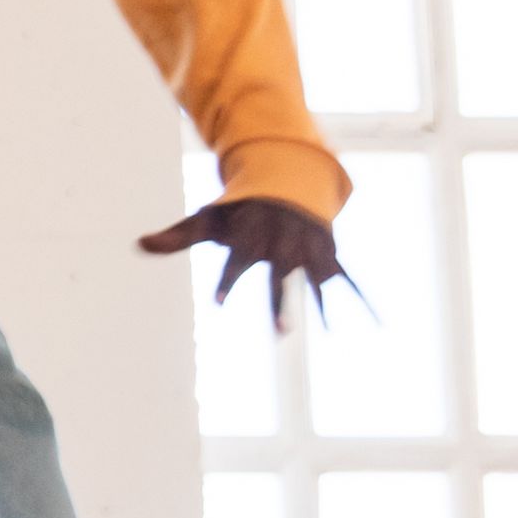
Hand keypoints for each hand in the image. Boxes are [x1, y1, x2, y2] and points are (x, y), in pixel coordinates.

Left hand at [137, 196, 347, 323]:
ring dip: (322, 305)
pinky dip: (362, 299)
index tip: (218, 304)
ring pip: (317, 281)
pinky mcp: (328, 255)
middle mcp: (282, 245)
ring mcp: (309, 250)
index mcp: (252, 238)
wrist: (285, 184)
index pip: (235, 263)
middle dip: (280, 302)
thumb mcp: (207, 221)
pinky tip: (378, 322)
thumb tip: (139, 243)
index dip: (227, 282)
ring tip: (329, 334)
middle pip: (280, 278)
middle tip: (280, 331)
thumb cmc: (239, 211)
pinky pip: (348, 280)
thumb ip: (176, 237)